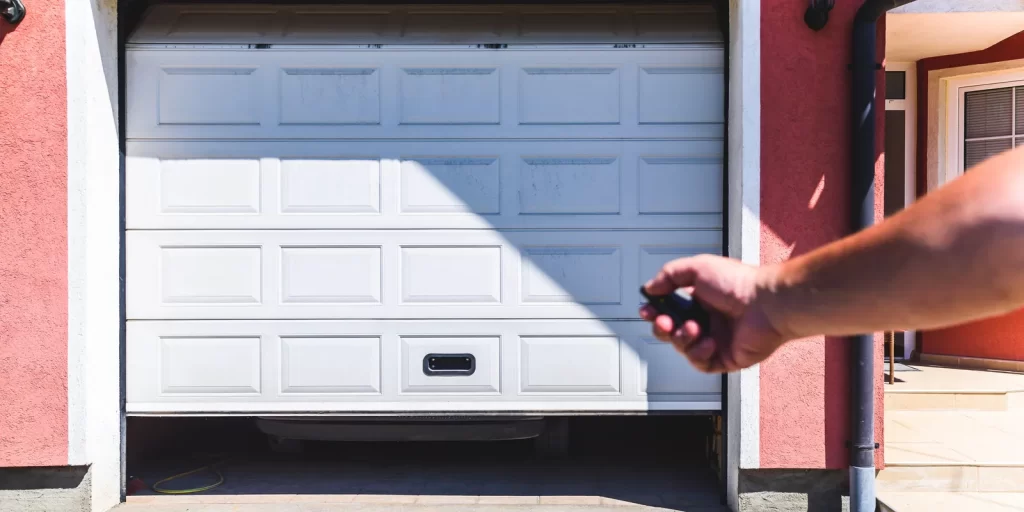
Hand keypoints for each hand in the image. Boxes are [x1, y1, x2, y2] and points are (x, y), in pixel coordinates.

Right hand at [639, 255, 787, 372]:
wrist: (766, 304)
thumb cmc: (739, 284)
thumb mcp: (698, 267)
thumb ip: (669, 275)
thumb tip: (650, 288)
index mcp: (700, 299)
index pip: (669, 308)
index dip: (655, 311)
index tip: (647, 310)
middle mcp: (707, 320)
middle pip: (671, 331)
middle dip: (662, 328)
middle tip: (665, 322)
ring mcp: (716, 340)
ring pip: (683, 348)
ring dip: (682, 339)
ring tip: (695, 329)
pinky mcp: (725, 358)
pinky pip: (701, 364)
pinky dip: (699, 354)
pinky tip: (709, 342)